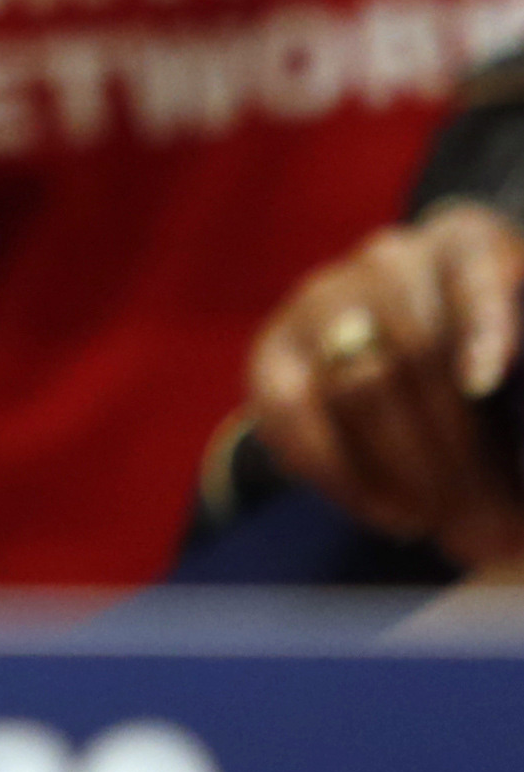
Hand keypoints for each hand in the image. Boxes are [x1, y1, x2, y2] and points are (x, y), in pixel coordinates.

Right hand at [244, 201, 523, 565]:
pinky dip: (346, 478)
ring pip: (358, 385)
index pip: (472, 268)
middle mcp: (389, 259)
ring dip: (410, 471)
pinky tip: (394, 516)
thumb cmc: (501, 372)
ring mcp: (321, 299)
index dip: (480, 325)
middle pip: (415, 347)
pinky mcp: (272, 350)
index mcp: (467, 243)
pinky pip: (293, 416)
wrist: (411, 359)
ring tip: (454, 528)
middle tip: (495, 526)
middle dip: (459, 450)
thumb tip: (518, 504)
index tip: (484, 387)